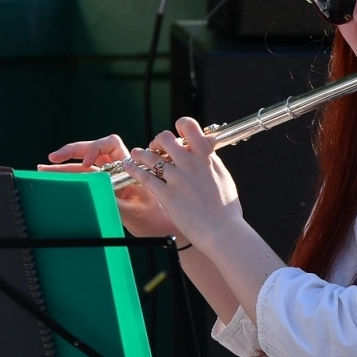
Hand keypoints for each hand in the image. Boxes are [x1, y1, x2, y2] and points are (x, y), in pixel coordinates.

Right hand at [40, 133, 176, 239]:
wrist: (161, 228)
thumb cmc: (154, 218)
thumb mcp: (133, 210)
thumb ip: (113, 199)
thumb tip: (96, 189)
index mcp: (128, 166)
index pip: (110, 144)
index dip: (95, 148)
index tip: (89, 163)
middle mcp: (117, 168)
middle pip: (92, 150)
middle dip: (72, 152)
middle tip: (53, 158)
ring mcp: (109, 178)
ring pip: (84, 165)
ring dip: (65, 165)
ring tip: (44, 168)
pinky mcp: (104, 189)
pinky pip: (85, 179)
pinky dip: (70, 177)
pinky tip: (54, 177)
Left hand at [119, 116, 242, 253]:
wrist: (222, 231)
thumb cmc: (226, 209)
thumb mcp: (223, 177)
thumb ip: (211, 163)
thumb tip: (206, 154)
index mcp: (206, 157)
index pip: (189, 126)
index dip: (180, 126)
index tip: (177, 136)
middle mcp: (190, 163)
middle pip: (165, 138)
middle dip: (157, 141)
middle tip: (155, 148)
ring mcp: (177, 178)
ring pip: (150, 156)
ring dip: (140, 153)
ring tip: (135, 154)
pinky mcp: (167, 195)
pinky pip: (145, 177)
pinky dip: (134, 169)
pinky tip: (130, 167)